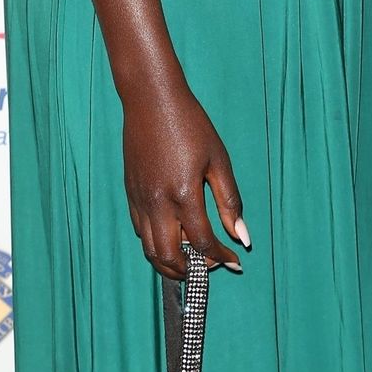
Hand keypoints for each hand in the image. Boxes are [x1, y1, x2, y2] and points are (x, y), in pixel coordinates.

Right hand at [123, 80, 250, 278]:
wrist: (151, 101)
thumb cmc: (190, 125)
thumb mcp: (218, 159)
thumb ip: (230, 201)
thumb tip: (242, 236)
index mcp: (184, 194)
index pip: (202, 242)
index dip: (220, 256)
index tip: (234, 260)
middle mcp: (157, 203)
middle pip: (169, 256)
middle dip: (191, 270)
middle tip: (209, 267)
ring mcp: (140, 200)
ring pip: (150, 249)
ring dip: (170, 263)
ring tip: (191, 261)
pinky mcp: (130, 194)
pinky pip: (140, 231)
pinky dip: (155, 244)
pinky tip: (171, 237)